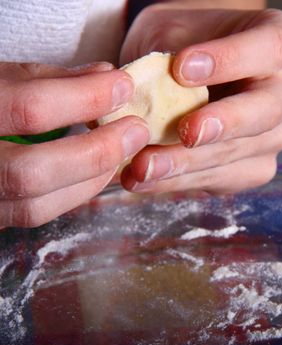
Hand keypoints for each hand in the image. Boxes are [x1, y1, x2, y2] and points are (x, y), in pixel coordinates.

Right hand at [0, 62, 149, 226]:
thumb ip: (46, 78)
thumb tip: (104, 75)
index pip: (28, 108)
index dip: (84, 97)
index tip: (121, 85)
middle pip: (32, 171)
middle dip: (96, 151)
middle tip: (135, 130)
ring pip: (34, 203)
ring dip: (91, 177)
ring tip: (121, 151)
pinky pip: (33, 214)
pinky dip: (75, 193)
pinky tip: (97, 172)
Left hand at [119, 5, 281, 193]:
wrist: (187, 70)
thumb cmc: (188, 41)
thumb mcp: (177, 28)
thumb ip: (172, 50)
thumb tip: (155, 88)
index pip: (272, 47)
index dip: (230, 59)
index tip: (182, 68)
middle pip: (268, 110)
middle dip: (225, 123)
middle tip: (188, 131)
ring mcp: (280, 133)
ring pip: (240, 151)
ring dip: (188, 162)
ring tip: (143, 165)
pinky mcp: (258, 166)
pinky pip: (224, 177)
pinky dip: (181, 180)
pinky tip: (147, 178)